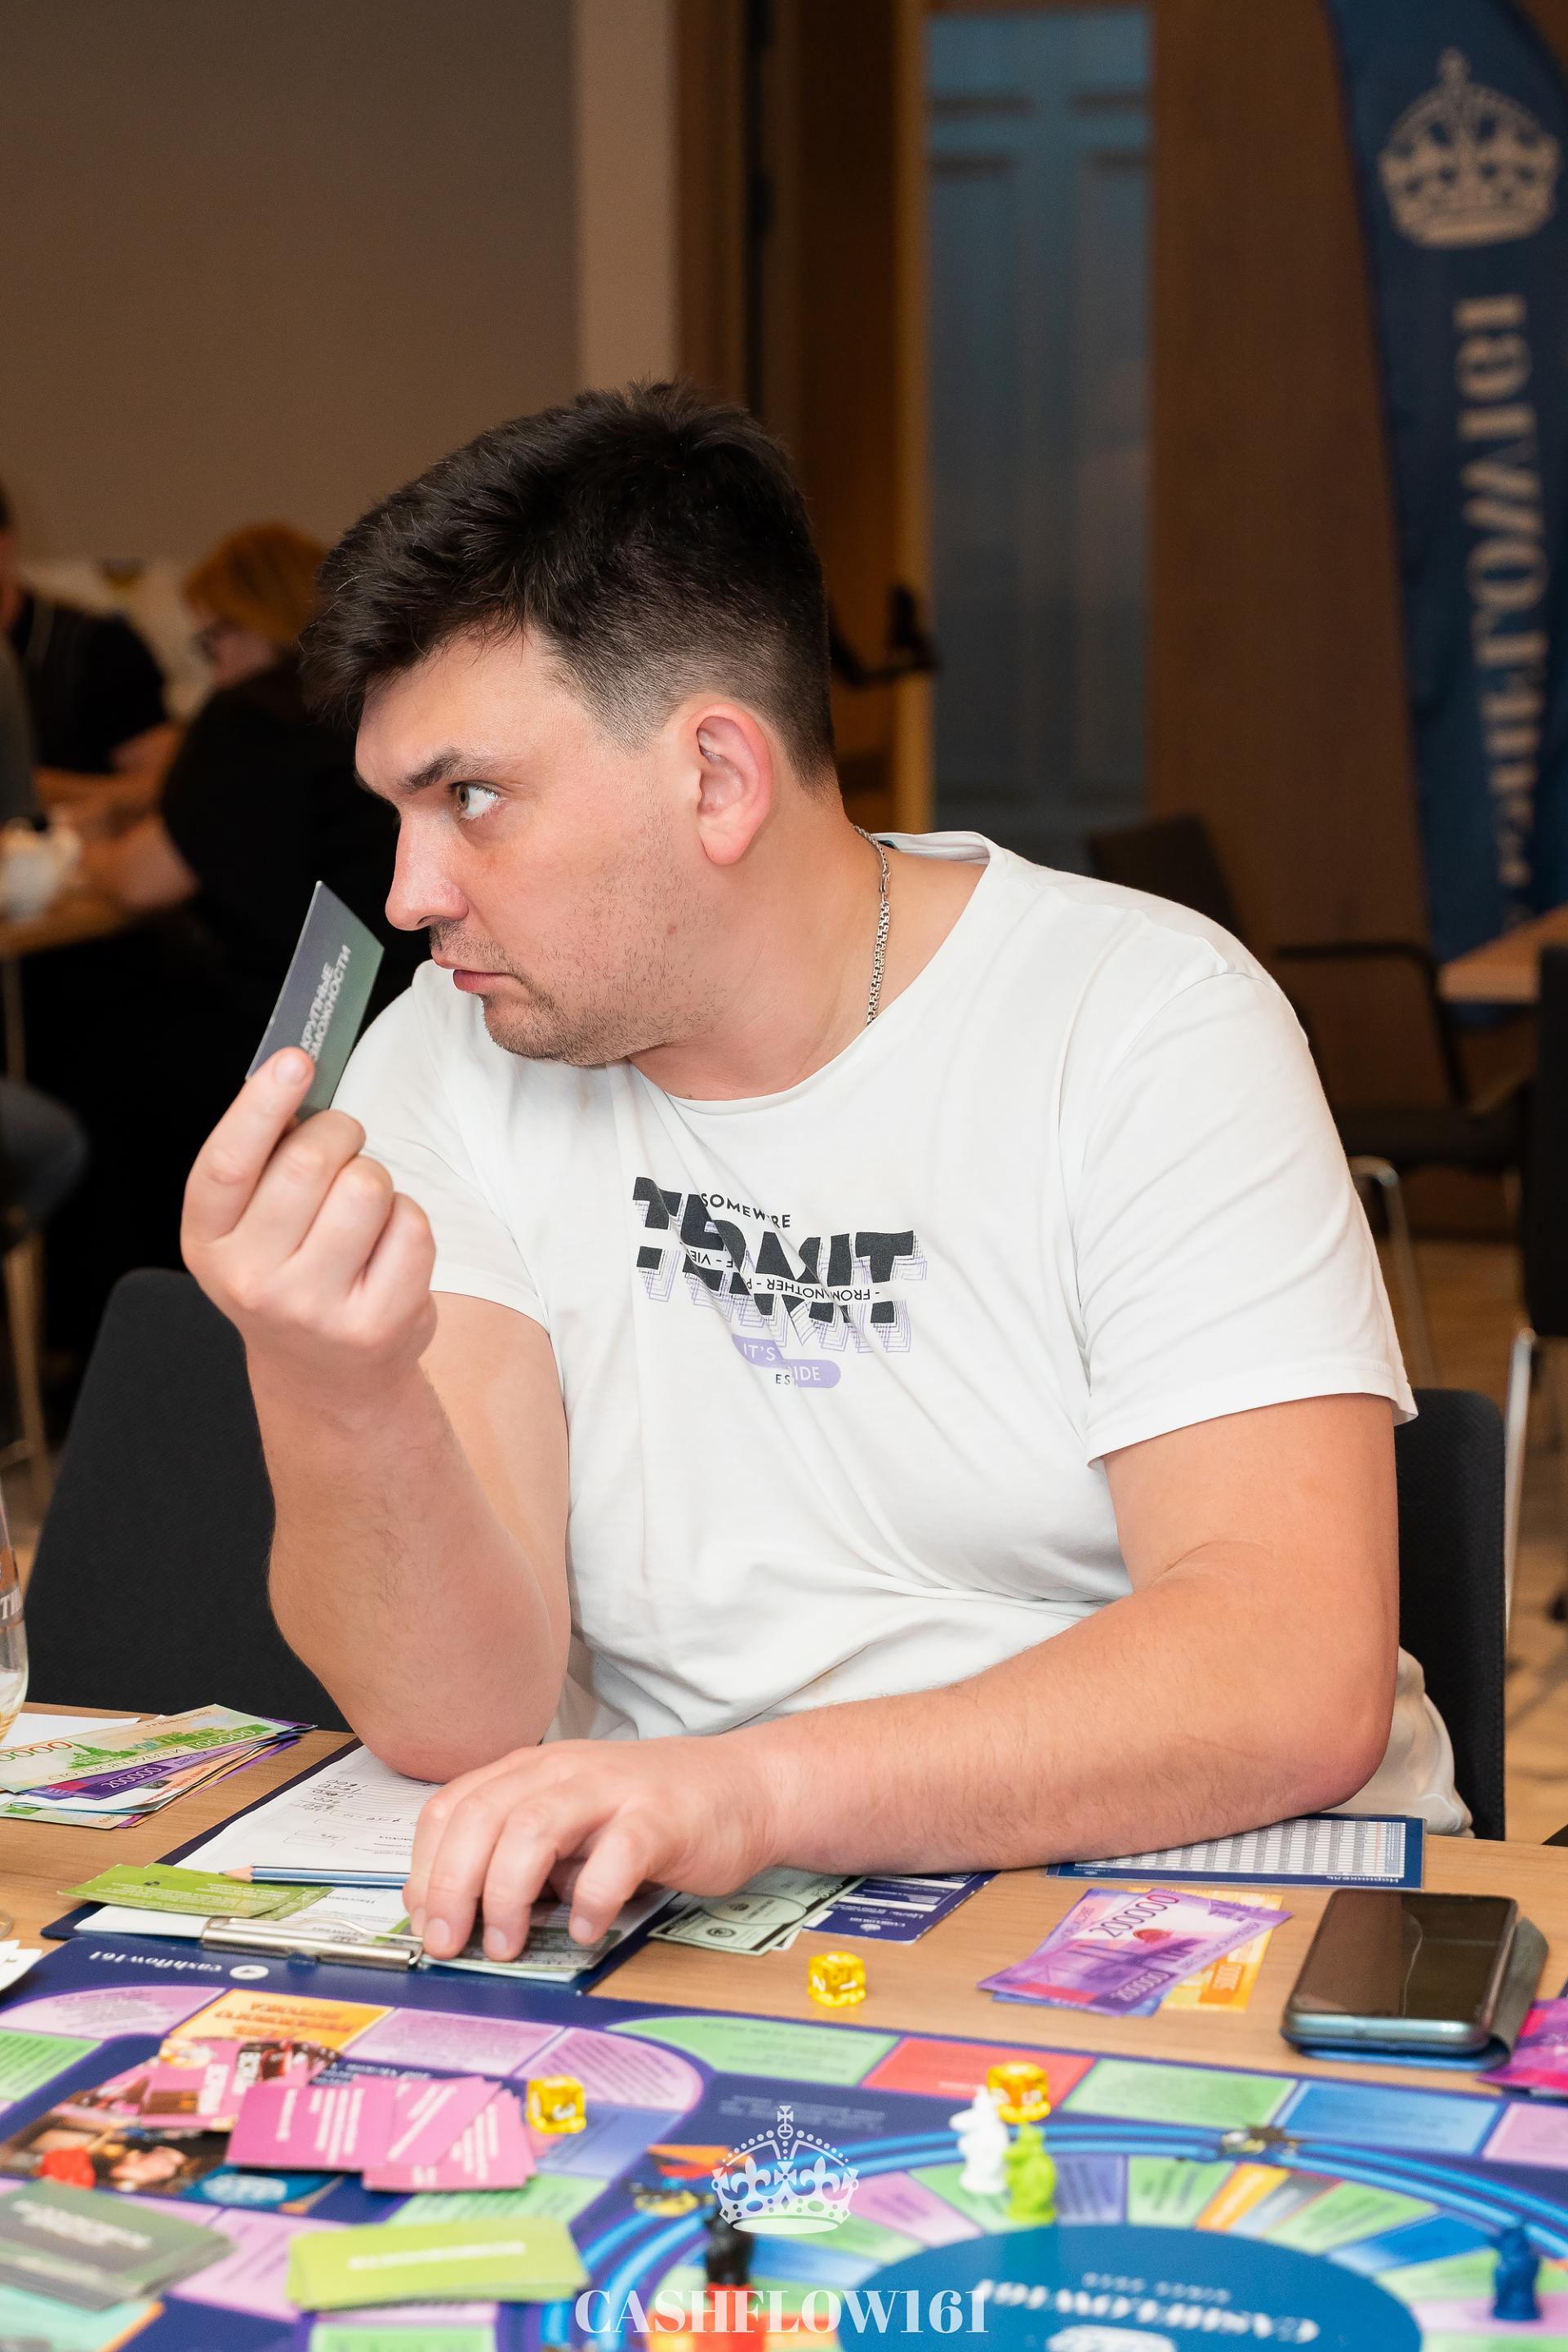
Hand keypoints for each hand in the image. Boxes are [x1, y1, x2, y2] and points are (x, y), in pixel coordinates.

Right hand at [182, 1049, 435, 1396]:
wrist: (324, 1374)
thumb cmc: (291, 1270)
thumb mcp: (251, 1224)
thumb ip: (264, 1156)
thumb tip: (297, 1072)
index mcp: (208, 1243)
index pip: (227, 1162)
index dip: (261, 1104)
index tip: (296, 1058)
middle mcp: (251, 1281)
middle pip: (310, 1161)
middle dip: (339, 1132)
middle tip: (343, 1142)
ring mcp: (314, 1309)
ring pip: (368, 1186)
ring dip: (376, 1176)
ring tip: (362, 1208)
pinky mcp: (377, 1324)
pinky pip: (412, 1225)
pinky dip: (408, 1219)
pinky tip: (386, 1248)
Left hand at [404, 1734, 781, 1955]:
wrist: (743, 1789)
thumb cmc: (650, 1816)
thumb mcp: (571, 1827)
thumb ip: (520, 1857)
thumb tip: (457, 1914)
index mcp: (534, 1772)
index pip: (454, 1805)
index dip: (426, 1865)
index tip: (422, 1920)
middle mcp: (566, 1771)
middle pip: (484, 1815)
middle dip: (452, 1884)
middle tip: (447, 1943)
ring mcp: (614, 1790)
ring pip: (535, 1826)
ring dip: (506, 1891)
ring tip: (505, 1944)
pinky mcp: (661, 1818)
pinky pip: (616, 1855)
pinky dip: (591, 1898)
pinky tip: (584, 1929)